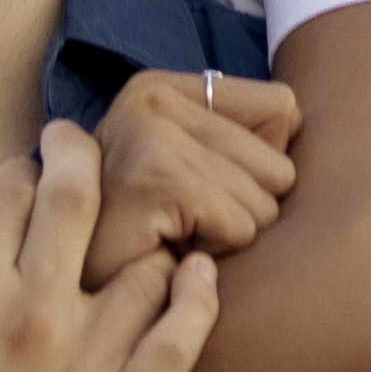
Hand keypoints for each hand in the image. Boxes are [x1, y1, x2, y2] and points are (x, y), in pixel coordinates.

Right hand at [0, 122, 220, 371]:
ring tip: (142, 242)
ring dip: (142, 240)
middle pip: (79, 198)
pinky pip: (182, 335)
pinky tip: (197, 274)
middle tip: (87, 150)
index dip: (22, 170)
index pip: (10, 185)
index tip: (31, 175)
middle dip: (81, 158)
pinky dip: (197, 292)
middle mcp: (27, 316)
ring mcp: (82, 369)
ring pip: (142, 262)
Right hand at [87, 64, 295, 274]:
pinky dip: (218, 251)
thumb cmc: (138, 233)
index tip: (206, 187)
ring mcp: (153, 136)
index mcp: (162, 88)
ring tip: (177, 236)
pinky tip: (173, 250)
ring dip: (230, 234)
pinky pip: (242, 225)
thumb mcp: (187, 167)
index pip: (279, 105)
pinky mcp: (158, 180)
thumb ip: (244, 139)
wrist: (74, 283)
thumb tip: (296, 120)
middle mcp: (154, 99)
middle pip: (279, 161)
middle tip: (189, 222)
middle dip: (246, 207)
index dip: (260, 163)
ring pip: (264, 201)